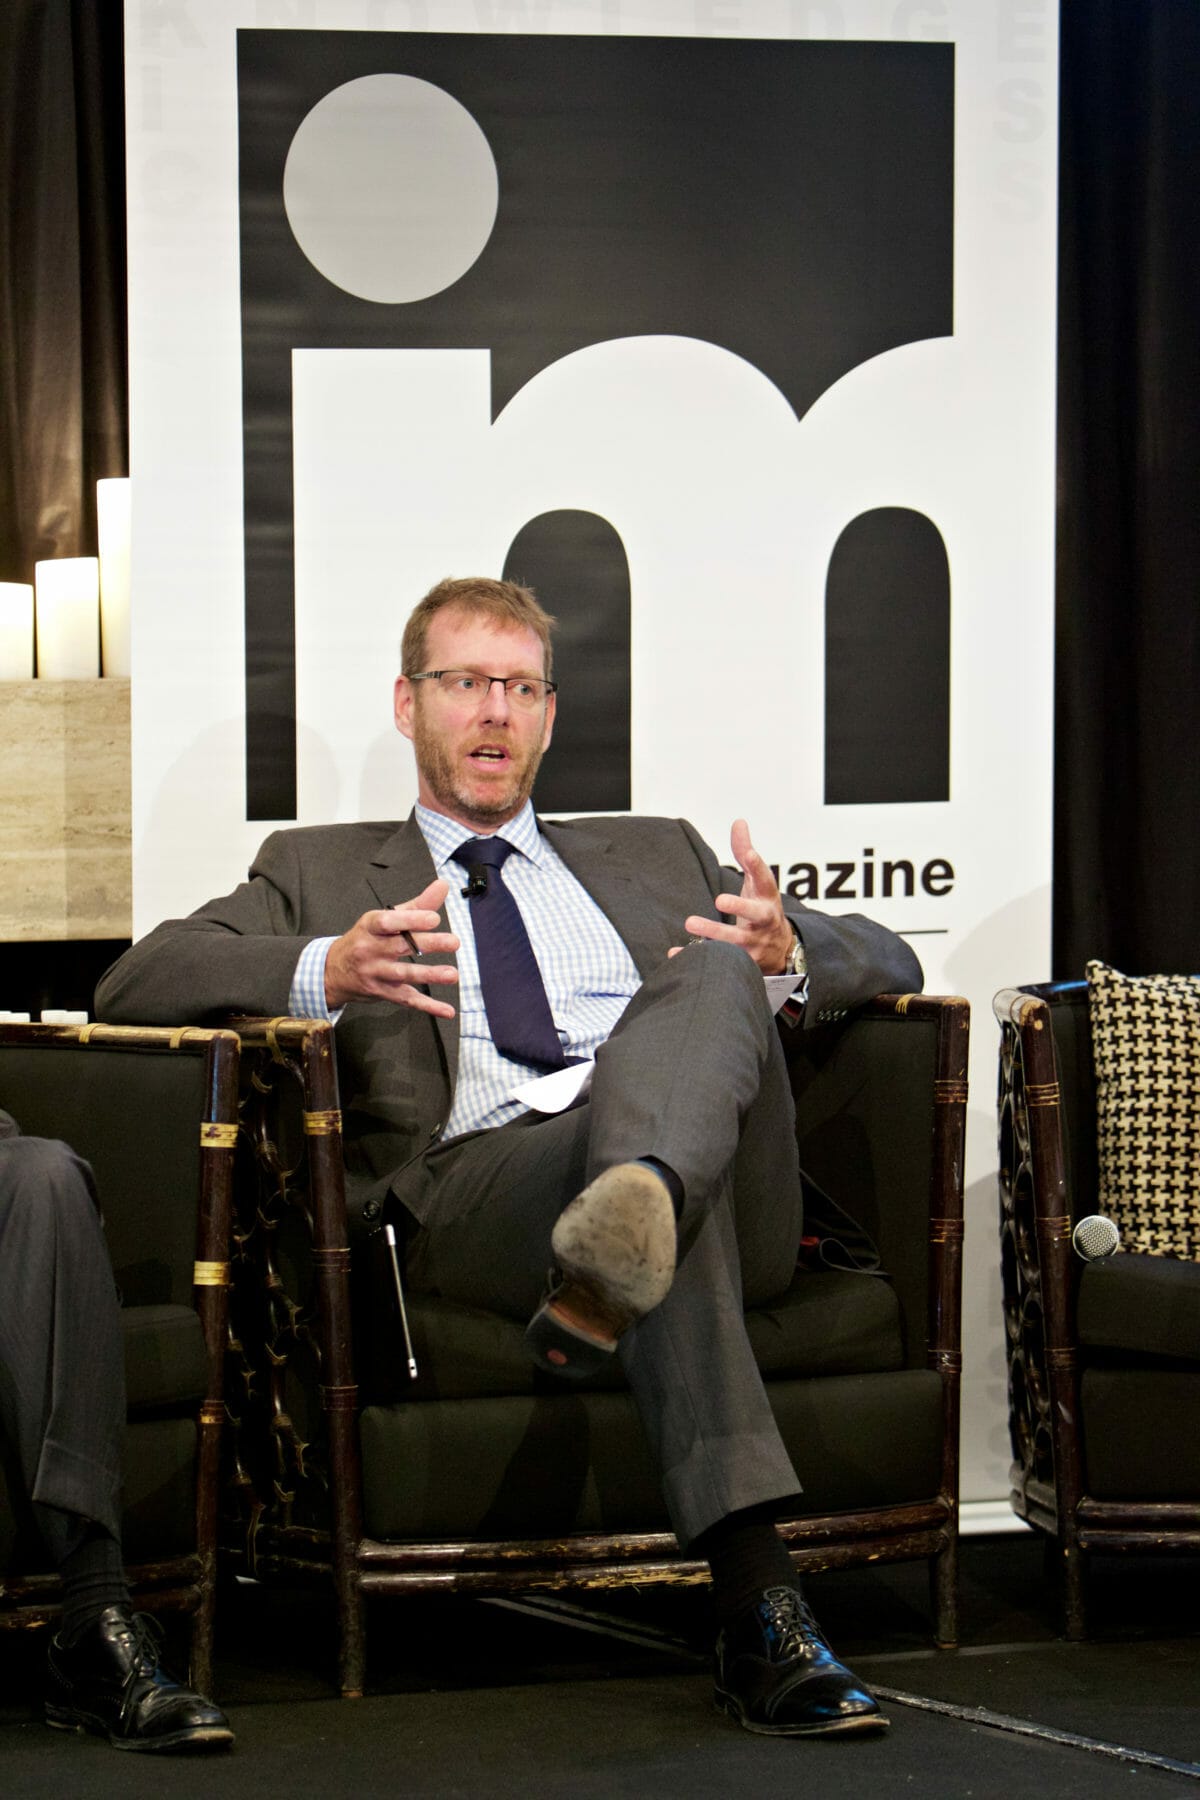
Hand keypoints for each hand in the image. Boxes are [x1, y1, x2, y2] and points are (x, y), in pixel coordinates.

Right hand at [324, 879, 458, 1014]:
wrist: (332, 971)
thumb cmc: (365, 939)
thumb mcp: (383, 919)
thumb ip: (416, 905)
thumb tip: (443, 885)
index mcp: (370, 927)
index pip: (387, 921)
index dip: (410, 920)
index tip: (433, 918)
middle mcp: (370, 950)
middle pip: (400, 947)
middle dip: (428, 945)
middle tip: (453, 942)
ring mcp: (375, 973)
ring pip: (403, 975)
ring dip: (429, 975)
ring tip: (453, 974)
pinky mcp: (383, 992)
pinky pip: (406, 999)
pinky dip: (428, 1006)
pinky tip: (447, 1010)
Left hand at [678, 819, 793, 973]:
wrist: (780, 950)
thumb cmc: (763, 906)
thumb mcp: (758, 881)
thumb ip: (746, 853)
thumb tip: (739, 822)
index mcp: (767, 897)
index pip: (765, 880)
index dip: (758, 866)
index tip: (749, 855)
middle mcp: (763, 921)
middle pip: (755, 915)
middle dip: (739, 907)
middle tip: (719, 899)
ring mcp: (753, 943)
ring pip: (734, 941)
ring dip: (712, 932)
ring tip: (690, 922)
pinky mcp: (740, 961)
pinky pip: (717, 960)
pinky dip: (695, 956)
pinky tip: (675, 953)